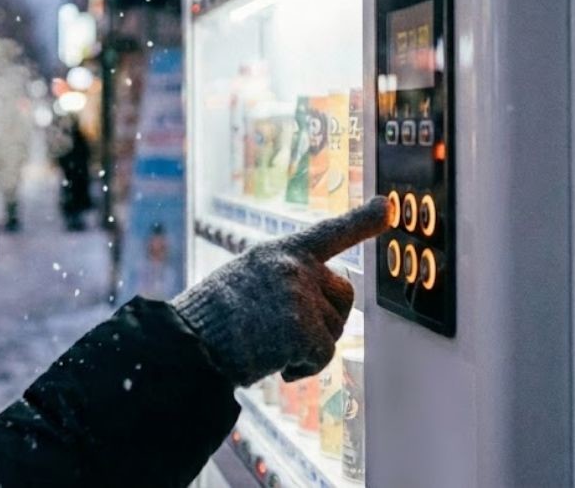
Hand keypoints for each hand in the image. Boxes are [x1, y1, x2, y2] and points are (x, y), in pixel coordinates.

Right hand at [173, 196, 392, 385]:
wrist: (188, 343)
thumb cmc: (211, 319)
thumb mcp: (247, 280)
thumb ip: (284, 281)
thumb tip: (318, 305)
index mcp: (278, 252)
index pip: (328, 233)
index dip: (361, 221)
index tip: (386, 207)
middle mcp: (294, 267)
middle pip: (341, 297)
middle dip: (325, 319)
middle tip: (283, 333)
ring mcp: (300, 297)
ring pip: (332, 331)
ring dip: (306, 347)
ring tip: (264, 343)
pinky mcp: (302, 329)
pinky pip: (322, 357)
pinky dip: (302, 368)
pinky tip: (271, 360)